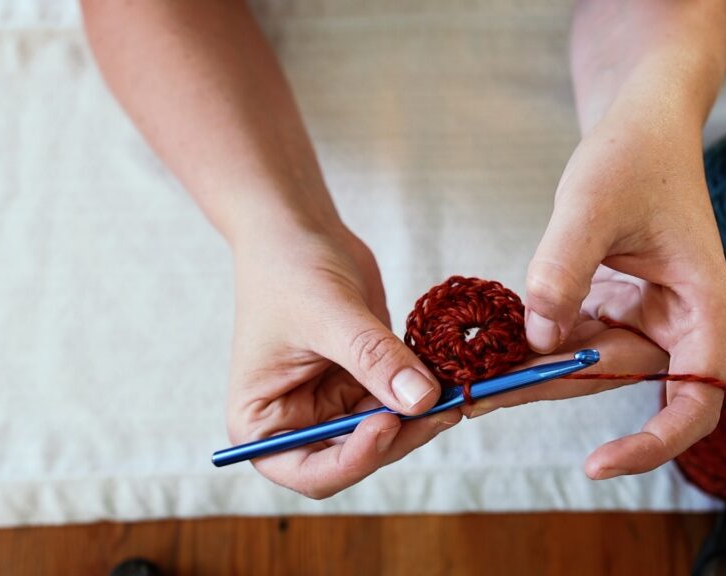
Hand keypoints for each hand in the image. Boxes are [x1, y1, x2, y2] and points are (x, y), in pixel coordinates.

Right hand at [226, 223, 460, 497]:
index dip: (352, 459)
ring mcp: (336, 405)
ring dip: (425, 416)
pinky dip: (432, 392)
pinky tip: (461, 378)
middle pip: (358, 455)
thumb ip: (372, 358)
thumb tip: (422, 399)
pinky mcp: (368, 382)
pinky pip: (404, 400)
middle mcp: (300, 424)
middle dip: (403, 435)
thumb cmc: (287, 268)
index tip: (387, 424)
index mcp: (263, 423)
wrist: (298, 229)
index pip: (308, 471)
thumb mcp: (327, 314)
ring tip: (462, 390)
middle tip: (445, 406)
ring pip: (390, 431)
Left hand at [482, 106, 725, 480]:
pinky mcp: (614, 308)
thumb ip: (562, 271)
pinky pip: (573, 340)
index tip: (598, 464)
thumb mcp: (591, 204)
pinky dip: (533, 345)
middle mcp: (681, 324)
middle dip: (548, 391)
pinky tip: (486, 349)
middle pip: (617, 382)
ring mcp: (645, 319)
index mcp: (705, 309)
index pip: (696, 401)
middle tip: (475, 398)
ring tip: (466, 381)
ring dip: (531, 373)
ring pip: (587, 365)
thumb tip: (539, 340)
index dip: (653, 444)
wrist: (643, 125)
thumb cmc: (635, 155)